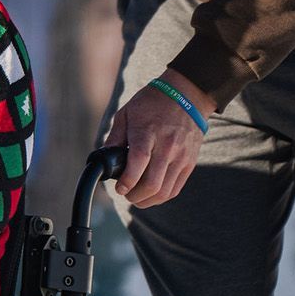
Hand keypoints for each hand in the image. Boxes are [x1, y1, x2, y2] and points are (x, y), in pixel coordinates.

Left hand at [108, 70, 213, 208]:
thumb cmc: (152, 103)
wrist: (186, 95)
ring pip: (164, 192)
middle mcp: (167, 146)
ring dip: (147, 200)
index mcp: (148, 133)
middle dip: (134, 196)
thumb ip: (114, 138)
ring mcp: (181, 156)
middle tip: (126, 194)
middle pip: (152, 184)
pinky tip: (151, 193)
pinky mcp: (190, 162)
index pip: (138, 163)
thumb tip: (104, 160)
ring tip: (137, 196)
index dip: (127, 182)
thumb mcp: (126, 114)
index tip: (119, 188)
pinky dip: (161, 196)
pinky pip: (176, 189)